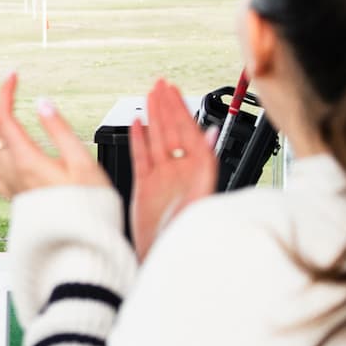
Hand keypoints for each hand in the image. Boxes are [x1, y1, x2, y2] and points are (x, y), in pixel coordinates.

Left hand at [0, 71, 111, 198]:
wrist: (82, 243)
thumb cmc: (88, 206)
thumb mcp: (82, 162)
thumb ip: (59, 130)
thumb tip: (42, 103)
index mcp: (27, 161)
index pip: (4, 117)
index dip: (5, 92)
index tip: (12, 74)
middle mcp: (11, 172)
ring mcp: (8, 185)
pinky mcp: (11, 196)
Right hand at [129, 78, 218, 260]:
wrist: (166, 261)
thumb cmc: (188, 237)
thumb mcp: (201, 198)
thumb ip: (204, 165)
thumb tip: (210, 135)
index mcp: (198, 174)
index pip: (190, 135)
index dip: (181, 112)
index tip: (174, 93)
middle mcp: (181, 174)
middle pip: (174, 133)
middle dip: (168, 108)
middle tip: (160, 84)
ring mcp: (163, 179)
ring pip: (157, 141)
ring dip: (153, 118)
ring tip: (148, 97)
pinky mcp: (145, 188)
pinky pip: (141, 159)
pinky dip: (138, 141)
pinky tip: (135, 125)